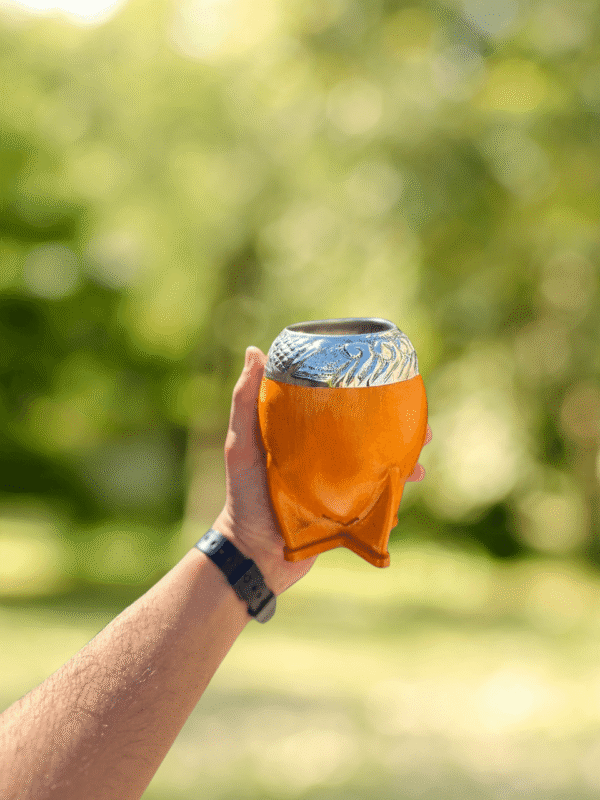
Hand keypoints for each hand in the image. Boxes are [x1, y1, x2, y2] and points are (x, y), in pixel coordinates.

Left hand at [212, 346, 431, 594]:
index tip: (391, 381)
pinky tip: (401, 504)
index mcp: (306, 432)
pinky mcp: (346, 513)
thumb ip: (246, 403)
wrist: (253, 554)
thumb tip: (255, 351)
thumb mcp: (242, 445)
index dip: (370, 392)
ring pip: (380, 468)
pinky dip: (392, 502)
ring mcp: (339, 484)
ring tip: (419, 468)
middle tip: (423, 429)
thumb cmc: (243, 494)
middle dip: (401, 431)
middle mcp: (326, 455)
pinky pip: (376, 503)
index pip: (342, 404)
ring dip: (404, 466)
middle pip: (370, 436)